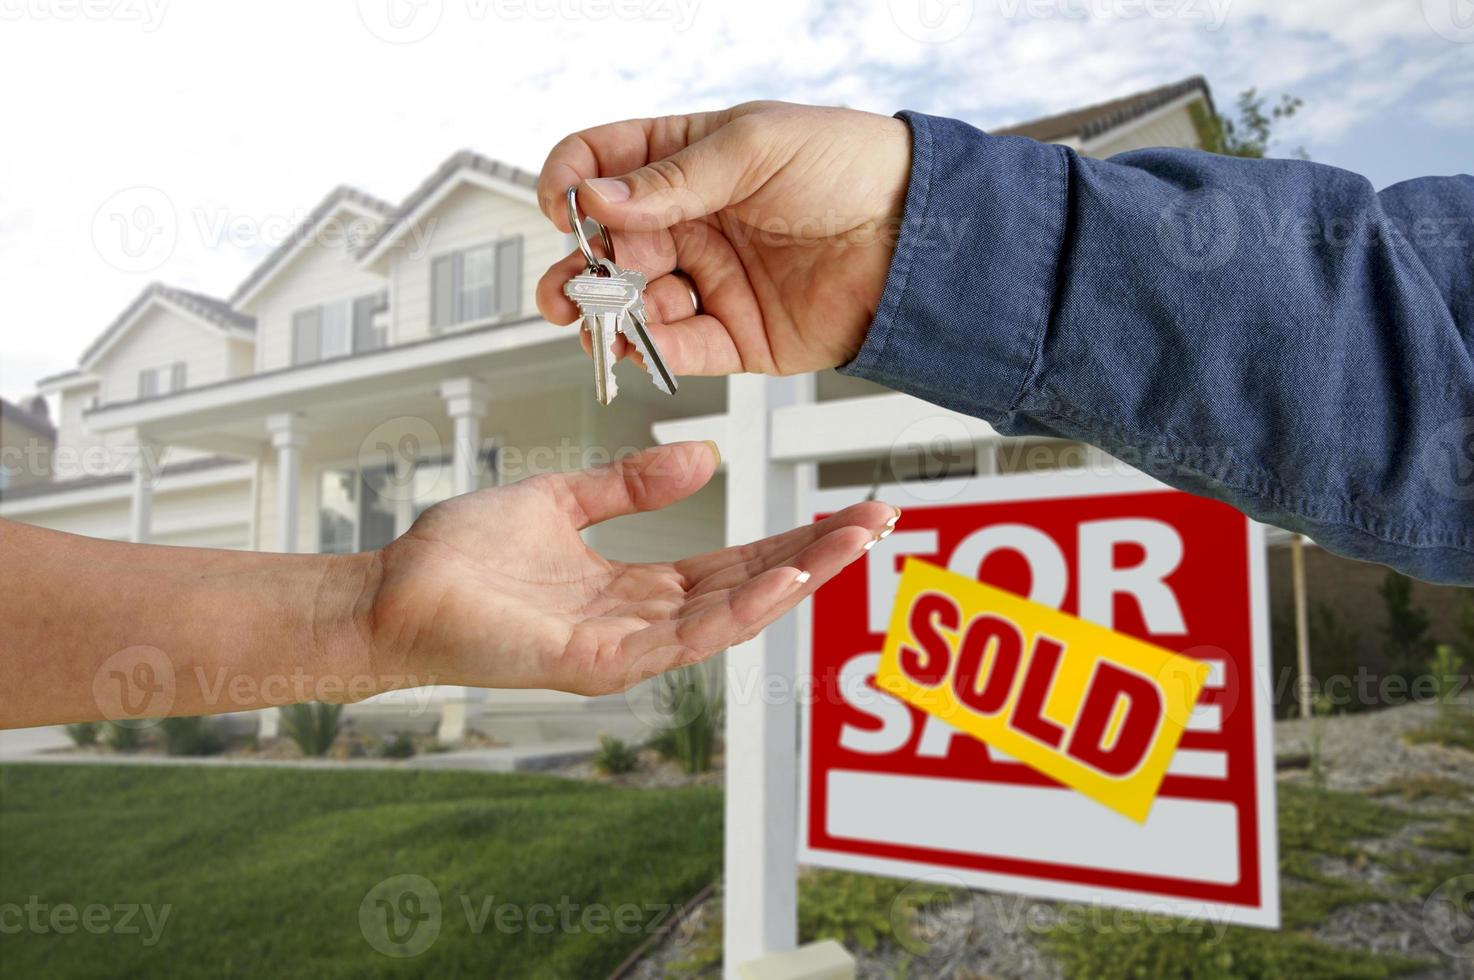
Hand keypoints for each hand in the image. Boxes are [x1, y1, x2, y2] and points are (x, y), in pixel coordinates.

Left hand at [363, 442, 895, 695]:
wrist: (392, 588)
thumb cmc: (464, 555)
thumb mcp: (562, 501)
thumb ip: (631, 485)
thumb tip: (705, 458)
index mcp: (636, 586)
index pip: (734, 560)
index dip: (794, 536)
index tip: (848, 510)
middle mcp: (641, 622)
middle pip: (747, 587)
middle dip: (817, 557)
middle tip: (881, 522)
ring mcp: (622, 649)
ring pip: (728, 616)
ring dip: (795, 581)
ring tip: (851, 546)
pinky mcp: (595, 665)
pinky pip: (678, 639)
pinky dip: (734, 612)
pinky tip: (779, 580)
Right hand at [535, 102, 911, 376]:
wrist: (920, 234)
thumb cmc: (852, 167)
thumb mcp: (756, 147)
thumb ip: (674, 179)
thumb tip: (598, 199)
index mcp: (688, 160)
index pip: (604, 165)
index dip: (572, 183)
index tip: (563, 207)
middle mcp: (691, 222)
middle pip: (608, 247)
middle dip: (576, 269)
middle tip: (565, 288)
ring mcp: (711, 280)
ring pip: (634, 304)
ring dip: (607, 315)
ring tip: (598, 321)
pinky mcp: (737, 335)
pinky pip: (680, 348)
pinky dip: (652, 350)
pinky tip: (634, 344)